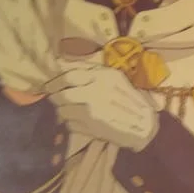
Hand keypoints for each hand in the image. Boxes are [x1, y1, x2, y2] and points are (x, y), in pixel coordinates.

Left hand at [44, 63, 158, 151]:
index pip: (69, 77)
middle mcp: (94, 93)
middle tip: (55, 97)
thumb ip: (91, 70)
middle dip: (55, 97)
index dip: (55, 81)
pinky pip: (70, 124)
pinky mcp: (90, 129)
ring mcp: (91, 112)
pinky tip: (80, 120)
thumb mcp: (115, 78)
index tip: (49, 85)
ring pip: (63, 111)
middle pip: (62, 95)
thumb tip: (62, 63)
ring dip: (63, 111)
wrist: (144, 126)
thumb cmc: (131, 99)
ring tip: (70, 109)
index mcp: (102, 77)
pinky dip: (70, 123)